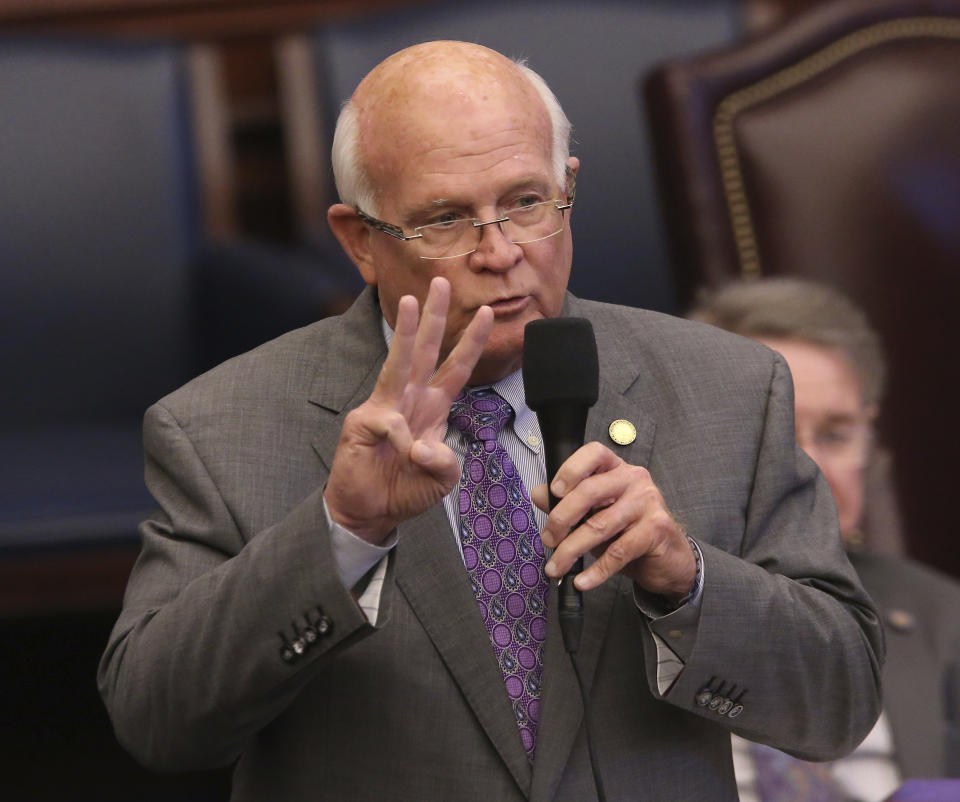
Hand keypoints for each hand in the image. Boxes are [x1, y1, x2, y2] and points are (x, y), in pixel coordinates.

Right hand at [324, 277, 493, 543]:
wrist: (370, 511)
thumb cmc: (405, 489)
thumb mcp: (441, 479)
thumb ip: (445, 463)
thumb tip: (426, 447)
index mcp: (433, 406)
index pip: (457, 368)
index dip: (472, 341)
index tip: (489, 312)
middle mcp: (410, 399)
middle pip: (426, 350)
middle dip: (436, 315)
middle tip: (442, 281)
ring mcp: (385, 407)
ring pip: (398, 362)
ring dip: (407, 330)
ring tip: (411, 300)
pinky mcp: (363, 423)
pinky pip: (388, 421)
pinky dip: (400, 438)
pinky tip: (401, 454)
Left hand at [532, 442, 695, 600]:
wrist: (668, 558)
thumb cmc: (628, 530)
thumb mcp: (595, 514)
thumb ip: (567, 502)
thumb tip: (538, 494)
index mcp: (616, 469)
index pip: (594, 453)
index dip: (571, 469)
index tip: (554, 491)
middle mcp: (634, 479)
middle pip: (590, 491)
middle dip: (562, 518)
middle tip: (548, 539)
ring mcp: (647, 503)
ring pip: (600, 525)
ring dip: (571, 550)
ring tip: (556, 567)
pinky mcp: (656, 529)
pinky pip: (618, 552)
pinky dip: (596, 570)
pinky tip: (582, 581)